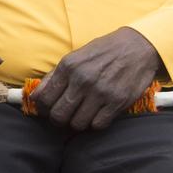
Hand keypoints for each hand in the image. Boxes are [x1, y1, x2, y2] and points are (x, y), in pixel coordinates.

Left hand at [33, 27, 160, 131]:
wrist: (137, 46)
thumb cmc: (103, 51)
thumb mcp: (75, 57)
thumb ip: (55, 76)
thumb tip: (35, 96)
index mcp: (68, 66)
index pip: (44, 98)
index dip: (43, 109)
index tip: (47, 110)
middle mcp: (82, 79)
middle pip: (59, 115)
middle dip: (58, 120)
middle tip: (64, 117)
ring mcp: (100, 92)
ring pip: (77, 123)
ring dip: (77, 123)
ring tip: (81, 115)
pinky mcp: (117, 101)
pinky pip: (98, 125)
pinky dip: (95, 124)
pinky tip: (97, 115)